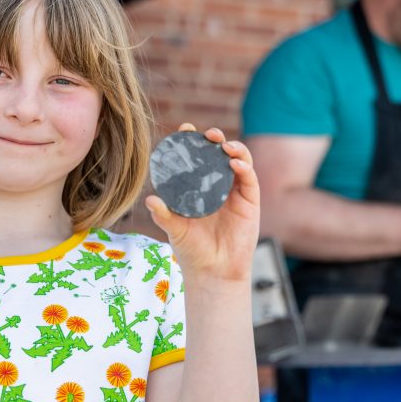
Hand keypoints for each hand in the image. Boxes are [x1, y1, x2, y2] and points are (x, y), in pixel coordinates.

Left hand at [145, 124, 260, 286]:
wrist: (214, 272)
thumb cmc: (192, 251)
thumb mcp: (174, 230)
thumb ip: (163, 215)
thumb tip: (150, 200)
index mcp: (198, 187)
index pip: (196, 158)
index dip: (191, 141)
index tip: (184, 129)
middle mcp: (217, 185)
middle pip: (218, 153)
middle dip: (214, 139)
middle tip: (207, 135)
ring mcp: (235, 192)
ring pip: (238, 160)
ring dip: (233, 148)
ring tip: (223, 145)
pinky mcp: (250, 201)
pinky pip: (249, 179)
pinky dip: (244, 167)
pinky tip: (235, 163)